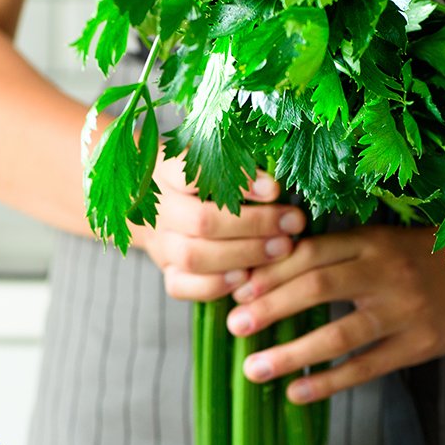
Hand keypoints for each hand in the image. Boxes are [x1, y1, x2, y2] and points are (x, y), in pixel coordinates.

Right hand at [132, 156, 305, 301]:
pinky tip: (246, 277)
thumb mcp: (210, 158)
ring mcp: (160, 243)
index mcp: (166, 172)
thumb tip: (273, 188)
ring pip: (193, 256)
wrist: (153, 202)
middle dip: (254, 225)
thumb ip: (237, 165)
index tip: (274, 189)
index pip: (194, 174)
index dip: (238, 182)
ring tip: (282, 248)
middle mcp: (160, 209)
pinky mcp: (166, 271)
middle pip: (202, 221)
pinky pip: (182, 286)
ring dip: (244, 255)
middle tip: (292, 224)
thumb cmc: (197, 177)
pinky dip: (216, 285)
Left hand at [227, 226, 444, 403]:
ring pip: (340, 334)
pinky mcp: (419, 344)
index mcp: (371, 242)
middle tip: (234, 328)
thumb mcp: (379, 242)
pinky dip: (329, 383)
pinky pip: (367, 367)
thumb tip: (265, 272)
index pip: (311, 254)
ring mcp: (405, 311)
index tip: (237, 291)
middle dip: (271, 308)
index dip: (271, 273)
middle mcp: (386, 273)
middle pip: (319, 288)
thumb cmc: (417, 258)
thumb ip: (333, 254)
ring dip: (292, 354)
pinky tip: (296, 394)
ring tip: (254, 369)